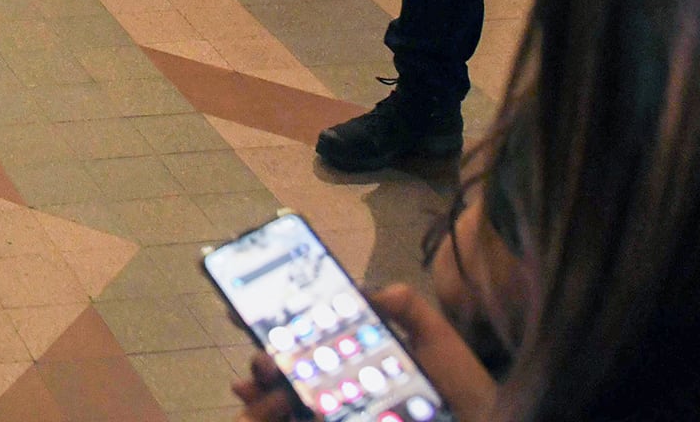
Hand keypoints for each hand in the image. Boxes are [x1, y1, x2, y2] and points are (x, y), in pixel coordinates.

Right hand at [230, 285, 497, 421]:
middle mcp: (339, 385)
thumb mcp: (435, 338)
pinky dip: (267, 417)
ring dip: (261, 396)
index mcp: (354, 356)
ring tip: (262, 393)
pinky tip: (258, 412)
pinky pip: (295, 421)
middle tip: (261, 363)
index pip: (303, 339)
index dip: (269, 326)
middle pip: (284, 372)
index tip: (239, 310)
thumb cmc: (461, 387)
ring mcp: (334, 411)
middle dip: (261, 364)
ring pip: (280, 403)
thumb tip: (368, 290)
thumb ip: (404, 306)